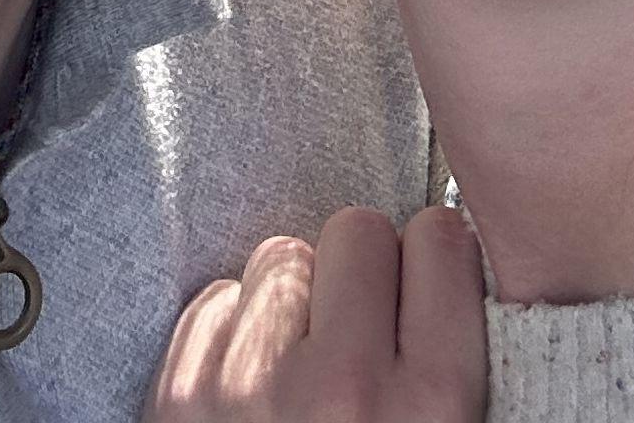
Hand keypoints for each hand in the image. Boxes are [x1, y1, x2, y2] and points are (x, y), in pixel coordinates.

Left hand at [144, 205, 487, 420]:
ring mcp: (250, 389)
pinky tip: (246, 396)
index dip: (432, 265)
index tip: (421, 295)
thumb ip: (453, 354)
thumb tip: (453, 256)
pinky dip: (231, 340)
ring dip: (290, 304)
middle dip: (357, 274)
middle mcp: (343, 389)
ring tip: (297, 373)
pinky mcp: (179, 396)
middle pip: (357, 229)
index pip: (442, 240)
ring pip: (280, 254)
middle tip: (355, 337)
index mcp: (431, 408)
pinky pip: (214, 302)